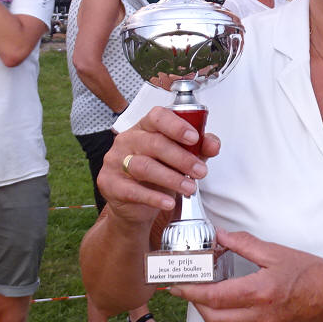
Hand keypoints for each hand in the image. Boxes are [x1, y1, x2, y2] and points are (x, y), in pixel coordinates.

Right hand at [98, 106, 220, 226]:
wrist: (135, 205)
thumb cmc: (158, 174)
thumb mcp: (181, 159)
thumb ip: (199, 149)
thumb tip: (213, 144)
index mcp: (145, 127)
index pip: (157, 117)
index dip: (177, 126)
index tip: (194, 138)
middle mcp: (127, 140)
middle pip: (154, 143)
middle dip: (182, 158)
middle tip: (200, 171)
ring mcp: (115, 161)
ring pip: (144, 166)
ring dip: (171, 178)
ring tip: (190, 188)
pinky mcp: (109, 183)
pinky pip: (132, 190)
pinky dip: (154, 198)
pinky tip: (168, 202)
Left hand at [170, 229, 322, 321]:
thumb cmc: (314, 273)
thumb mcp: (278, 252)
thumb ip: (246, 244)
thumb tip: (221, 235)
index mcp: (260, 293)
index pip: (213, 297)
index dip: (190, 291)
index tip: (175, 283)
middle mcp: (259, 316)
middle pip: (213, 318)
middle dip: (194, 304)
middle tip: (183, 287)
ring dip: (210, 308)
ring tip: (204, 288)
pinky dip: (230, 311)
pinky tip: (232, 295)